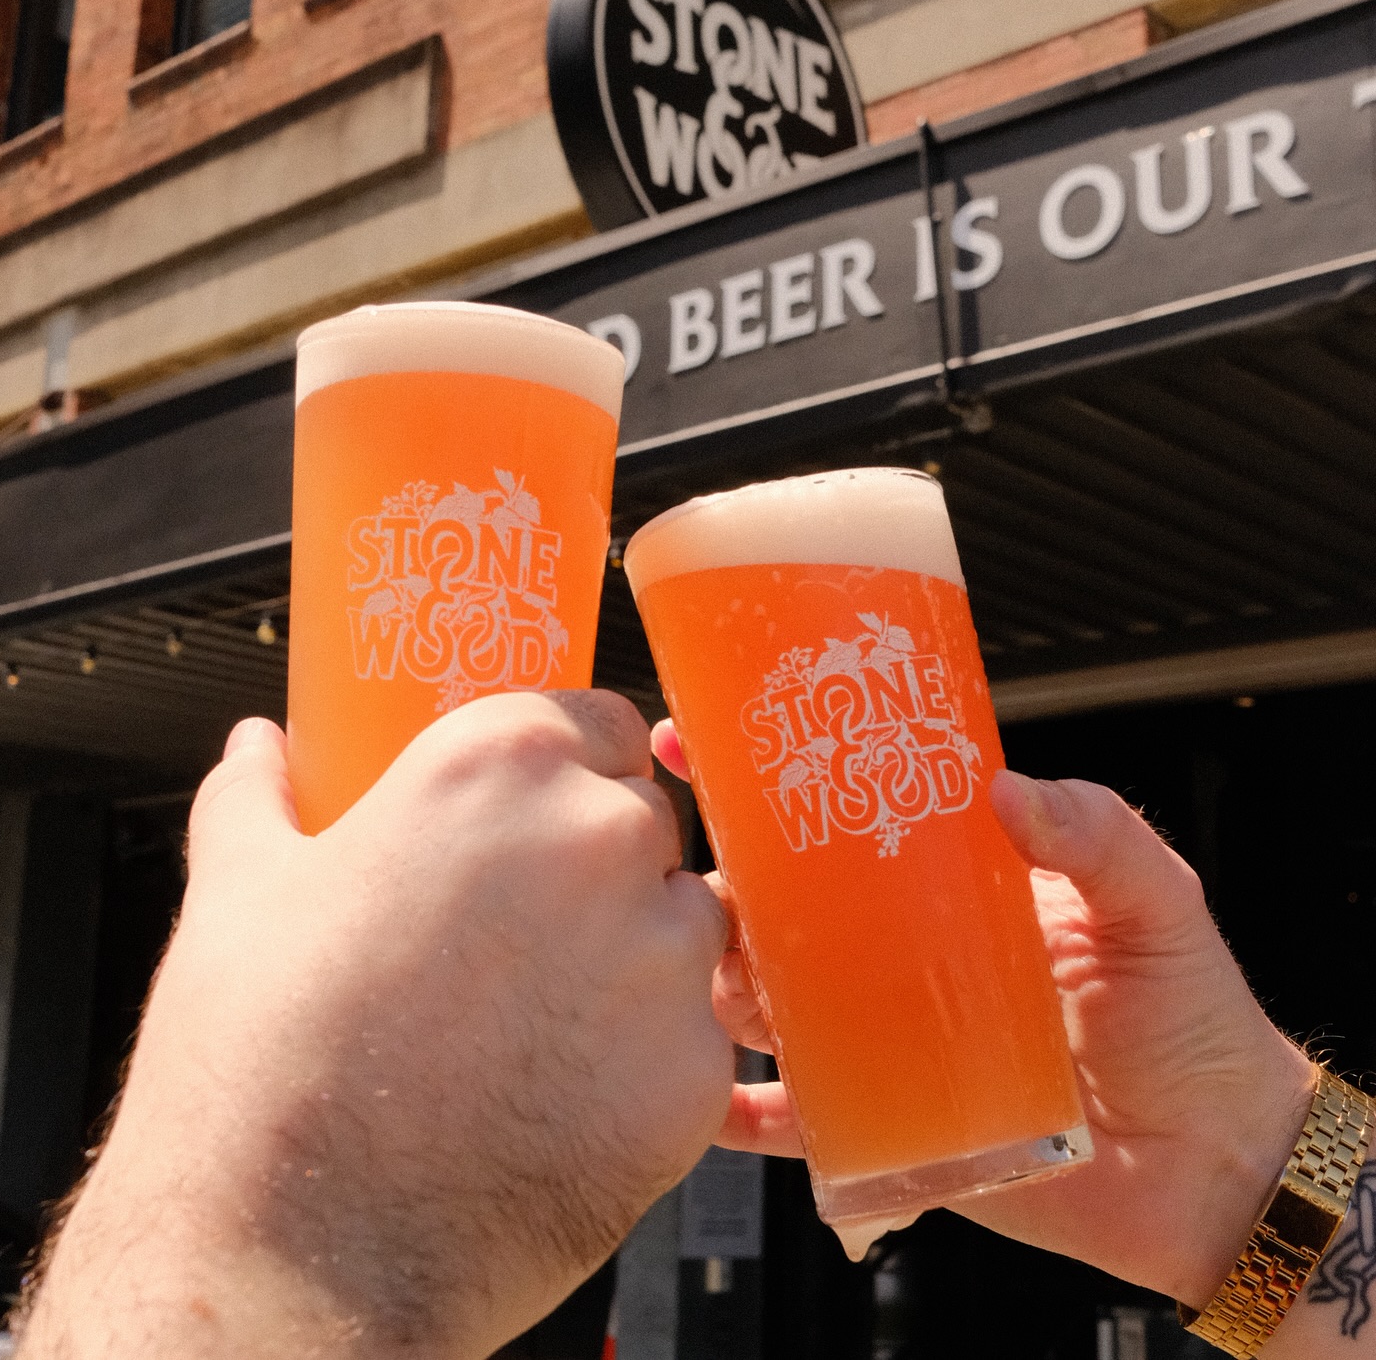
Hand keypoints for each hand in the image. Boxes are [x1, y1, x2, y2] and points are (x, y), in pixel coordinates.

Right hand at [18, 695, 731, 1359]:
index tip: (534, 828)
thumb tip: (256, 743)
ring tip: (534, 1026)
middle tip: (515, 944)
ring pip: (688, 924)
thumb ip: (258, 795)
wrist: (292, 1259)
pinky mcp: (692, 1075)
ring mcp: (658, 958)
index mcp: (499, 764)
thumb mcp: (236, 892)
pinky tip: (557, 1096)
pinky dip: (648, 1062)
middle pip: (646, 821)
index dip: (571, 775)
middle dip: (598, 868)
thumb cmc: (259, 1065)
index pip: (602, 723)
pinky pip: (695, 1039)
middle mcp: (599, 838)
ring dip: (637, 959)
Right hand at [652, 721, 1314, 1308]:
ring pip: (771, 1004)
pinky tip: (703, 1096)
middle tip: (688, 874)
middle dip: (720, 886)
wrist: (1220, 1167)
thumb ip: (1101, 836)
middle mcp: (906, 960)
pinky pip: (799, 1121)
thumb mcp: (1158, 906)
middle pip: (783, 912)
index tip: (699, 741)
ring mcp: (892, 1042)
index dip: (768, 779)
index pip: (843, 817)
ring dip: (723, 983)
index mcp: (950, 892)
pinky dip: (740, 1112)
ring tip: (709, 971)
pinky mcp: (895, 1129)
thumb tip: (1009, 789)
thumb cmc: (1194, 1025)